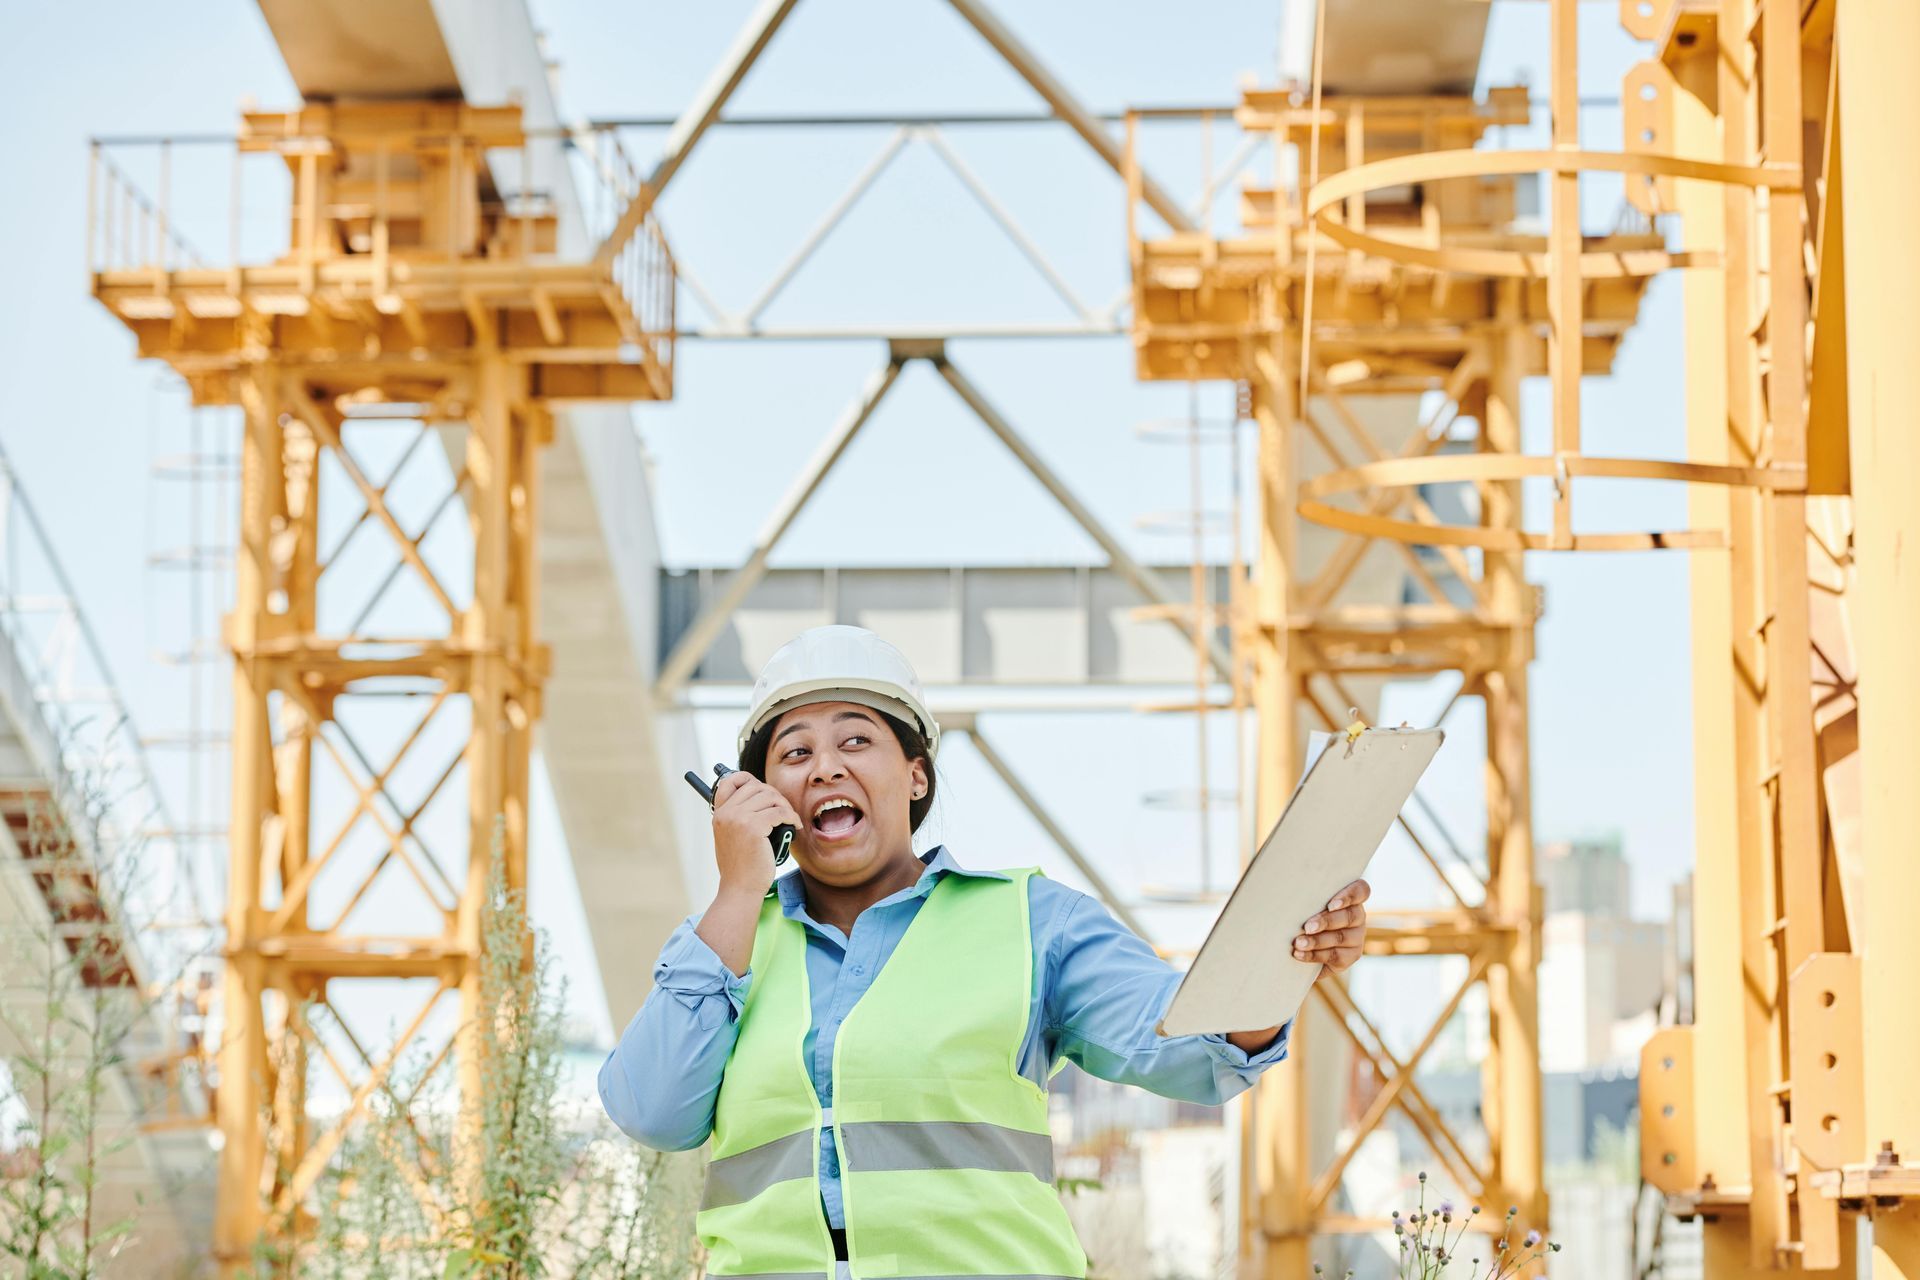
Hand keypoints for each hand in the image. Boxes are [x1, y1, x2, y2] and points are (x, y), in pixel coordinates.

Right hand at [711, 771, 801, 897]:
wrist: (740, 889)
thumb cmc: (740, 867)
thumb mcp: (731, 837)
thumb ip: (738, 817)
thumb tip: (761, 797)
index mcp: (719, 814)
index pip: (730, 781)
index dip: (748, 779)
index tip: (764, 790)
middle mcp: (726, 813)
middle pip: (756, 786)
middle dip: (775, 796)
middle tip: (784, 811)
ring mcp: (738, 818)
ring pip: (770, 797)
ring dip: (785, 806)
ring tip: (789, 819)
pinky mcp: (754, 827)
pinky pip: (780, 812)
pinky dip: (791, 818)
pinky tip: (794, 827)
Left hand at [1295, 878, 1369, 980]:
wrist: (1304, 947)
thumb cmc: (1302, 914)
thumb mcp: (1306, 903)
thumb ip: (1306, 898)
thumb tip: (1287, 893)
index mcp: (1350, 898)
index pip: (1361, 891)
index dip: (1349, 896)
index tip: (1331, 905)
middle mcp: (1357, 916)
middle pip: (1349, 916)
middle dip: (1326, 921)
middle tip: (1307, 927)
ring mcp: (1356, 936)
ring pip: (1341, 937)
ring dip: (1318, 940)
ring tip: (1299, 943)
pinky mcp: (1351, 955)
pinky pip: (1335, 956)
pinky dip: (1314, 955)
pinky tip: (1299, 954)